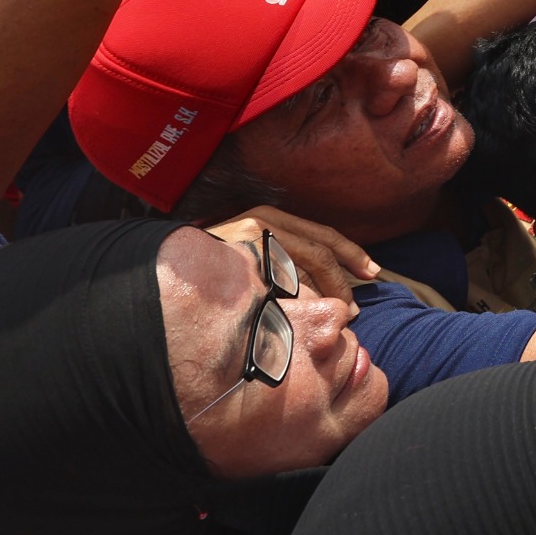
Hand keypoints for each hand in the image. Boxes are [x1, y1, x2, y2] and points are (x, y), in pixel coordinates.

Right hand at [208, 206, 381, 303]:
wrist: (162, 264)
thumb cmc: (211, 267)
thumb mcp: (253, 259)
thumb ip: (284, 268)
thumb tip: (328, 298)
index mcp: (272, 219)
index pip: (323, 236)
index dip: (351, 255)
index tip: (373, 273)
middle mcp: (264, 220)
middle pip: (319, 251)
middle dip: (342, 280)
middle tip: (354, 309)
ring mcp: (247, 234)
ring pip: (302, 264)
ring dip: (325, 291)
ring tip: (336, 315)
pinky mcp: (234, 250)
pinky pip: (274, 277)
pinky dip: (295, 295)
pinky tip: (302, 313)